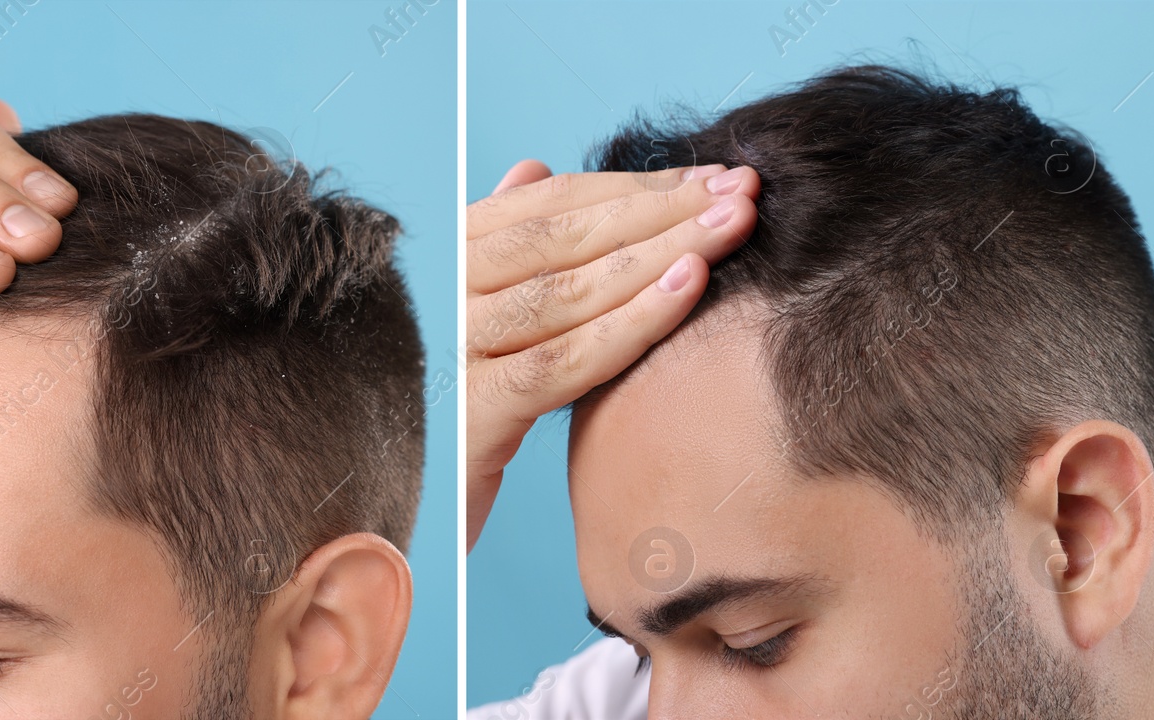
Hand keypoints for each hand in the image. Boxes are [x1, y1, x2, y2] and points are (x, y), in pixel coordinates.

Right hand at [465, 159, 760, 550]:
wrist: (409, 503)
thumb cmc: (458, 408)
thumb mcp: (479, 318)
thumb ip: (506, 245)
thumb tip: (532, 170)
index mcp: (451, 256)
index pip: (554, 201)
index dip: (641, 185)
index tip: (716, 177)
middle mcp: (446, 291)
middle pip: (568, 235)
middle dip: (666, 209)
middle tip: (744, 193)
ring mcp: (455, 349)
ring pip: (572, 289)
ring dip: (663, 252)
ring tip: (734, 230)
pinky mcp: (473, 412)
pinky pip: (565, 360)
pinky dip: (632, 321)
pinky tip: (689, 290)